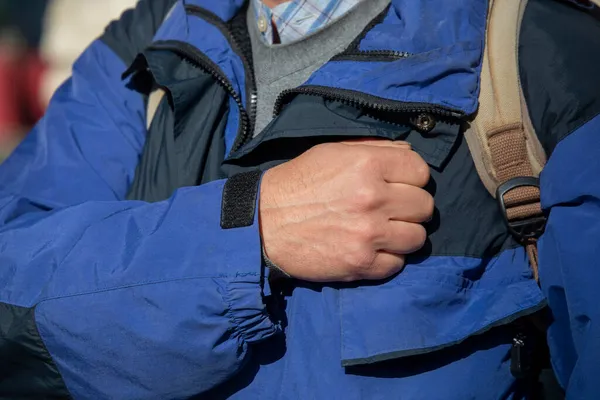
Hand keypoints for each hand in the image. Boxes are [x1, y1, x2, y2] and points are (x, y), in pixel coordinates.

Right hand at [259, 139, 432, 281]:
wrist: (264, 223)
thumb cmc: (298, 183)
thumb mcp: (333, 152)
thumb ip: (375, 149)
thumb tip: (410, 156)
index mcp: (368, 165)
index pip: (421, 172)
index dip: (412, 178)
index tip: (399, 185)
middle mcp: (373, 198)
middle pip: (425, 206)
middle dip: (411, 207)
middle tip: (392, 210)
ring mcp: (369, 235)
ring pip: (417, 238)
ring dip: (404, 235)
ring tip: (384, 232)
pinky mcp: (361, 264)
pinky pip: (398, 264)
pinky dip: (388, 258)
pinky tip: (371, 249)